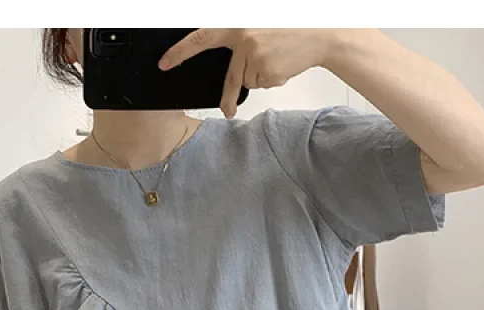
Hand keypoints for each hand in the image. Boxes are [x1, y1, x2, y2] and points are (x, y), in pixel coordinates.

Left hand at [159, 29, 331, 118]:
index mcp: (237, 25)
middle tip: (227, 110)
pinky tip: (282, 65)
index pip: (200, 38)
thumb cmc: (290, 31)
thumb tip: (230, 67)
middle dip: (228, 98)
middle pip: (230, 77)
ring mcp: (253, 56)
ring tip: (277, 62)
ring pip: (247, 80)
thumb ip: (241, 42)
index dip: (180, 52)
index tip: (164, 62)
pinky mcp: (265, 70)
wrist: (318, 35)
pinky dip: (271, 79)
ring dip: (260, 78)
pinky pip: (261, 83)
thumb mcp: (259, 29)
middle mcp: (242, 39)